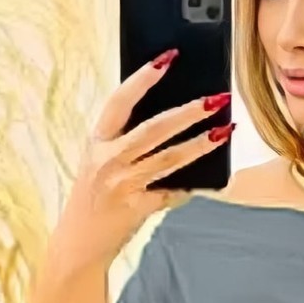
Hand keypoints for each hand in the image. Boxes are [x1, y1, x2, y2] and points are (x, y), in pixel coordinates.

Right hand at [51, 49, 233, 276]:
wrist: (78, 243)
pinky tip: (210, 178)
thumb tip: (174, 120)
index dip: (143, 79)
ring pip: (170, 159)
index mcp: (96, 141)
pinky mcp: (138, 208)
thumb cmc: (94, 197)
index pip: (119, 101)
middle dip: (188, 111)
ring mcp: (123, 185)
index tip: (166, 59)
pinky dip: (191, 185)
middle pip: (154, 128)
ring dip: (201, 144)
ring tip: (225, 130)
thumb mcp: (100, 163)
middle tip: (216, 98)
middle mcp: (107, 160)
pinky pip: (173, 192)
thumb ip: (127, 143)